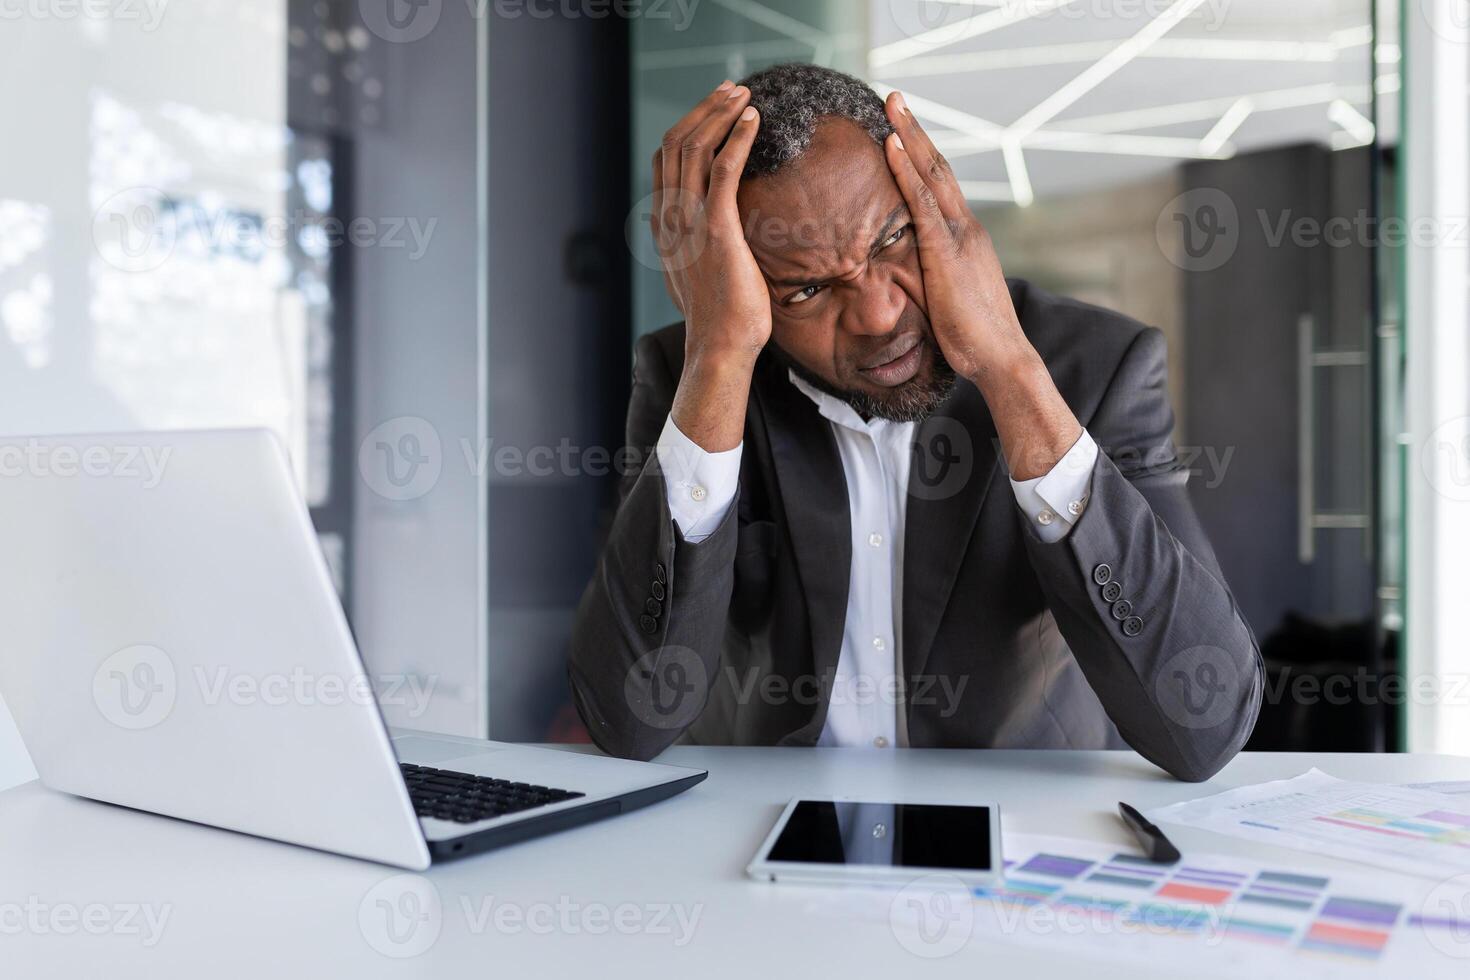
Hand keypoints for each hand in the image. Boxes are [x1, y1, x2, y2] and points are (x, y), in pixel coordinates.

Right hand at [651, 82, 767, 451]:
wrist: (719, 348)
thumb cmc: (719, 321)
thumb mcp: (695, 277)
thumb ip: (691, 250)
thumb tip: (695, 239)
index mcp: (665, 226)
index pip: (665, 161)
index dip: (688, 129)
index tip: (714, 112)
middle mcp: (670, 217)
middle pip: (677, 143)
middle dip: (704, 109)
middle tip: (731, 89)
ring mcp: (689, 221)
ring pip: (696, 147)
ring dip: (720, 113)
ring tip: (744, 94)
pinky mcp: (716, 228)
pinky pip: (723, 169)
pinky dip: (737, 137)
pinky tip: (753, 119)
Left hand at [880, 91, 1031, 384]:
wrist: (1000, 357)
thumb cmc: (974, 337)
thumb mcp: (948, 297)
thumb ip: (933, 276)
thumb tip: (909, 276)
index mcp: (966, 237)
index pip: (941, 186)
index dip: (921, 155)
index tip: (901, 128)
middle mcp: (966, 228)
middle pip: (938, 167)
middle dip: (914, 129)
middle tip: (894, 97)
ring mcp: (959, 236)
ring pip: (932, 174)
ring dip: (909, 135)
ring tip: (890, 105)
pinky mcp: (947, 251)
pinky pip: (922, 202)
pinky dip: (906, 171)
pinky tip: (891, 146)